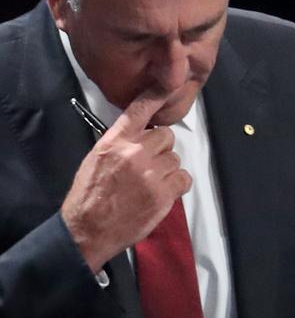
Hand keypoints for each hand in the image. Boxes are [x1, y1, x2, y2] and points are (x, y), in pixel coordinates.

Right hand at [61, 89, 191, 272]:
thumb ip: (121, 141)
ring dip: (167, 170)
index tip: (168, 86)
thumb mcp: (97, 157)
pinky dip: (176, 185)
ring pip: (175, 159)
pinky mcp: (163, 194)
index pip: (140, 109)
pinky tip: (161, 193)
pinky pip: (184, 178)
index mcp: (115, 141)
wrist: (87, 230)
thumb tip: (143, 133)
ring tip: (150, 184)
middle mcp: (135, 152)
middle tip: (148, 165)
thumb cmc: (89, 194)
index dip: (156, 96)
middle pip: (166, 136)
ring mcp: (151, 174)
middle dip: (160, 149)